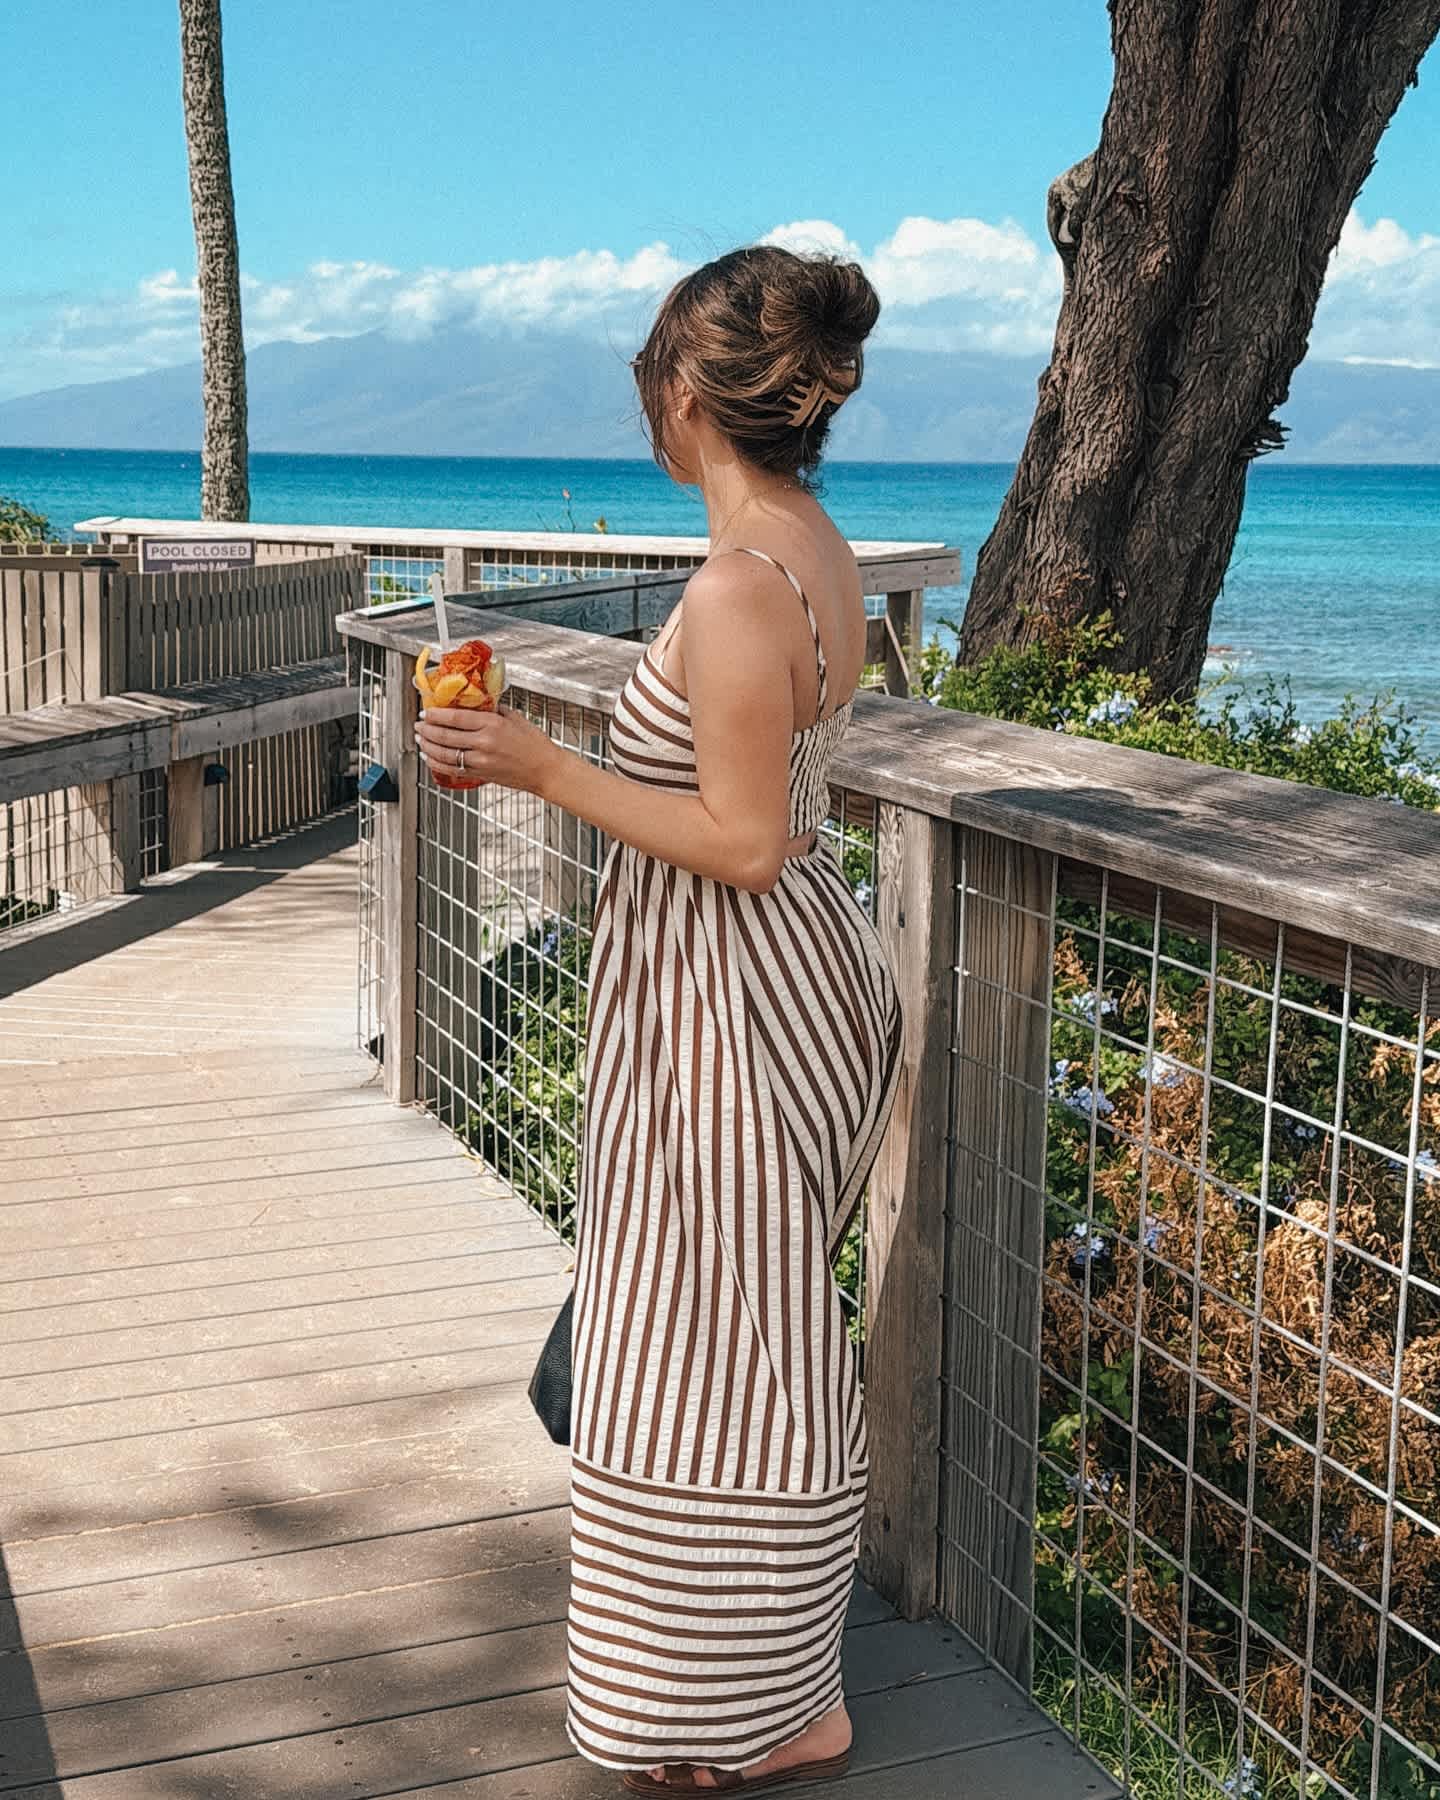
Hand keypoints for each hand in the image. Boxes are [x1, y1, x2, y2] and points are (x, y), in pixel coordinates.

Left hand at [414, 701, 559, 795]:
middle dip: (427, 729)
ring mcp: (480, 761)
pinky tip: (430, 757)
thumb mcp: (514, 718)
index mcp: (492, 724)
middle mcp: (484, 743)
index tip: (426, 711)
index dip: (435, 714)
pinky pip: (451, 769)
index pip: (455, 717)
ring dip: (428, 746)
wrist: (546, 770)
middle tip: (418, 724)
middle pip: (445, 735)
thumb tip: (473, 702)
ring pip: (444, 754)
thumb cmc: (535, 744)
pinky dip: (437, 763)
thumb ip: (492, 709)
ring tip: (420, 739)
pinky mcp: (480, 774)